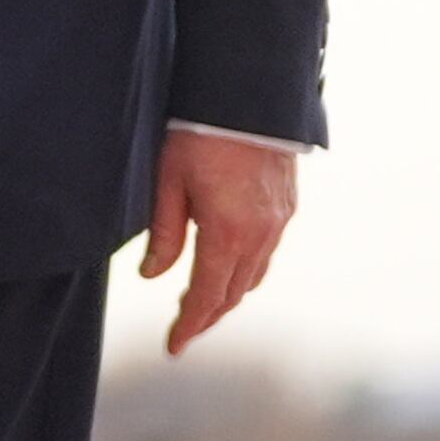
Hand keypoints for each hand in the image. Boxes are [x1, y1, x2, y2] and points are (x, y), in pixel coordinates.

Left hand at [138, 129, 297, 354]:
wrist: (247, 95)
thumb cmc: (199, 132)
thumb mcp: (167, 180)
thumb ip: (164, 232)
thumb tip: (152, 275)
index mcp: (228, 233)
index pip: (207, 296)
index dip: (189, 325)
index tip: (174, 346)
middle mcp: (261, 235)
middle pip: (234, 293)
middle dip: (208, 316)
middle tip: (183, 330)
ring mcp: (279, 222)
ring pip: (254, 276)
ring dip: (228, 294)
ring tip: (202, 303)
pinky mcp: (287, 207)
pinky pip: (268, 253)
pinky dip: (246, 270)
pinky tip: (229, 266)